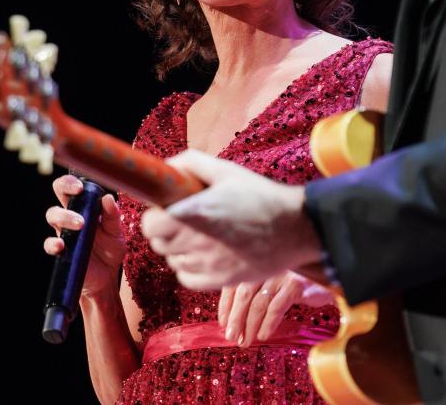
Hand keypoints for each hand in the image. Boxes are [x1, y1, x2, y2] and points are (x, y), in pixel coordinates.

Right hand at [43, 174, 125, 299]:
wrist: (106, 277)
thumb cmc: (110, 250)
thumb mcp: (116, 232)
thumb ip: (113, 216)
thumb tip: (108, 198)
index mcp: (84, 208)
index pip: (71, 189)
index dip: (71, 182)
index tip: (81, 186)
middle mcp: (70, 218)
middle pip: (60, 194)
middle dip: (64, 189)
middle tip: (78, 193)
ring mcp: (64, 234)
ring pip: (52, 216)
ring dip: (64, 216)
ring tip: (80, 224)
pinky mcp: (61, 251)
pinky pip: (49, 244)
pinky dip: (53, 243)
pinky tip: (62, 245)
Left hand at [140, 150, 323, 289]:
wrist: (296, 227)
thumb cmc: (261, 195)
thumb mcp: (227, 170)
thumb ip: (192, 163)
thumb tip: (167, 168)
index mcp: (196, 212)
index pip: (150, 224)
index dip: (155, 215)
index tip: (167, 209)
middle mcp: (198, 242)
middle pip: (158, 243)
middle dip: (166, 230)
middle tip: (186, 220)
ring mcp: (208, 265)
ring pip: (172, 260)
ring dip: (179, 249)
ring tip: (201, 236)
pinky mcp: (220, 281)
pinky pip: (187, 279)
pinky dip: (190, 268)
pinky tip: (206, 254)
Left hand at [218, 272, 336, 346]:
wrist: (328, 281)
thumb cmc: (295, 285)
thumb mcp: (271, 285)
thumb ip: (253, 294)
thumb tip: (232, 320)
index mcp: (257, 263)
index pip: (233, 282)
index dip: (225, 305)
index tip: (222, 323)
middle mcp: (267, 265)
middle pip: (243, 293)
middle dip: (235, 318)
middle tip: (231, 337)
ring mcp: (282, 273)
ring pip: (259, 302)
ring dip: (249, 325)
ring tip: (246, 341)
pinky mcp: (295, 285)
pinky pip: (276, 308)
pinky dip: (268, 324)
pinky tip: (263, 335)